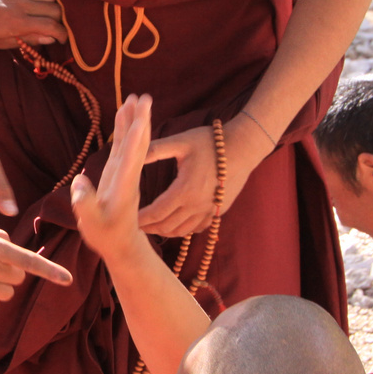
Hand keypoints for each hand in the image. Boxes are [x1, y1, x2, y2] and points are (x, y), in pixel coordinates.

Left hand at [0, 0, 65, 48]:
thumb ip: (27, 40)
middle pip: (56, 9)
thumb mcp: (1, 42)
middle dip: (62, 21)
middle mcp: (23, 5)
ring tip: (53, 15)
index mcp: (19, 22)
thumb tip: (49, 39)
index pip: (51, 26)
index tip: (63, 40)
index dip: (63, 34)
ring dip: (56, 5)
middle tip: (58, 28)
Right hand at [70, 95, 152, 261]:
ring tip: (133, 98)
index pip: (132, 157)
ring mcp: (124, 172)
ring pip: (131, 141)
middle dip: (139, 120)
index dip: (135, 136)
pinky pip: (123, 146)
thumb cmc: (106, 235)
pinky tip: (123, 115)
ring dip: (132, 119)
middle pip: (136, 143)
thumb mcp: (92, 224)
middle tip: (142, 97)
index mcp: (124, 185)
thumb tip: (79, 181)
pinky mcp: (118, 173)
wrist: (121, 244)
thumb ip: (85, 203)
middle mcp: (128, 174)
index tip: (141, 117)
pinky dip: (124, 129)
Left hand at [136, 111, 271, 237]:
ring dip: (165, 231)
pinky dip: (183, 230)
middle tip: (135, 225)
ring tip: (152, 227)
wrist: (244, 147)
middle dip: (149, 228)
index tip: (128, 218)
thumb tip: (131, 153)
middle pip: (167, 226)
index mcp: (184, 190)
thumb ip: (156, 149)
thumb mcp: (181, 142)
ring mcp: (209, 210)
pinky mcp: (218, 211)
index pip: (157, 213)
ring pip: (182, 231)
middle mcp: (197, 205)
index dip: (141, 218)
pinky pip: (198, 228)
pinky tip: (175, 225)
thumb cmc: (210, 142)